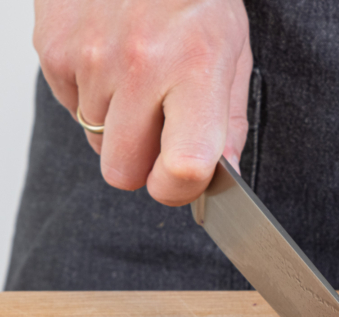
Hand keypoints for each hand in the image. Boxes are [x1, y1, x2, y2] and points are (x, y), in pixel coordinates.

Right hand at [34, 0, 251, 205]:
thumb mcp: (232, 53)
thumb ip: (230, 121)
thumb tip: (221, 175)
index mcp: (195, 68)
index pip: (182, 166)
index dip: (180, 189)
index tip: (184, 179)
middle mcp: (139, 66)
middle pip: (123, 174)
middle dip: (143, 166)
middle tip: (161, 130)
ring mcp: (88, 59)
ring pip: (97, 143)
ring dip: (119, 127)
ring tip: (140, 80)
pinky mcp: (53, 52)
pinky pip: (71, 109)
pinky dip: (93, 98)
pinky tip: (113, 62)